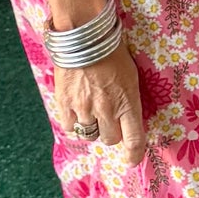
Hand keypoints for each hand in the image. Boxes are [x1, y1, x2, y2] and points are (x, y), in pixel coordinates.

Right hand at [54, 44, 146, 165]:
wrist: (85, 36)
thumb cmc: (113, 51)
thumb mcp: (131, 75)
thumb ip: (129, 98)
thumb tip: (127, 115)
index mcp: (128, 102)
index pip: (134, 140)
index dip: (134, 155)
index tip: (132, 161)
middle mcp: (107, 110)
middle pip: (110, 139)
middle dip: (111, 133)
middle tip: (109, 121)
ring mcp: (84, 108)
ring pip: (89, 134)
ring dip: (92, 127)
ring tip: (91, 111)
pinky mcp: (65, 103)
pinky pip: (69, 126)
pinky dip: (73, 122)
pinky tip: (76, 110)